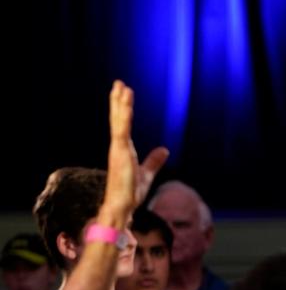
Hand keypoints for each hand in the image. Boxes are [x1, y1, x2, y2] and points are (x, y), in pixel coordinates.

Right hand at [99, 80, 168, 221]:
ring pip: (119, 122)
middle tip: (119, 82)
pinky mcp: (120, 154)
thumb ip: (154, 161)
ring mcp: (118, 150)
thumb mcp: (147, 173)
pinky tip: (126, 106)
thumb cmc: (130, 193)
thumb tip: (164, 150)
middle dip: (118, 101)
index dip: (123, 109)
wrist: (122, 207)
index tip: (123, 94)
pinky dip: (124, 118)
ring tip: (122, 87)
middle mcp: (118, 147)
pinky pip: (122, 132)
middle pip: (118, 119)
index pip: (123, 124)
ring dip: (120, 104)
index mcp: (123, 150)